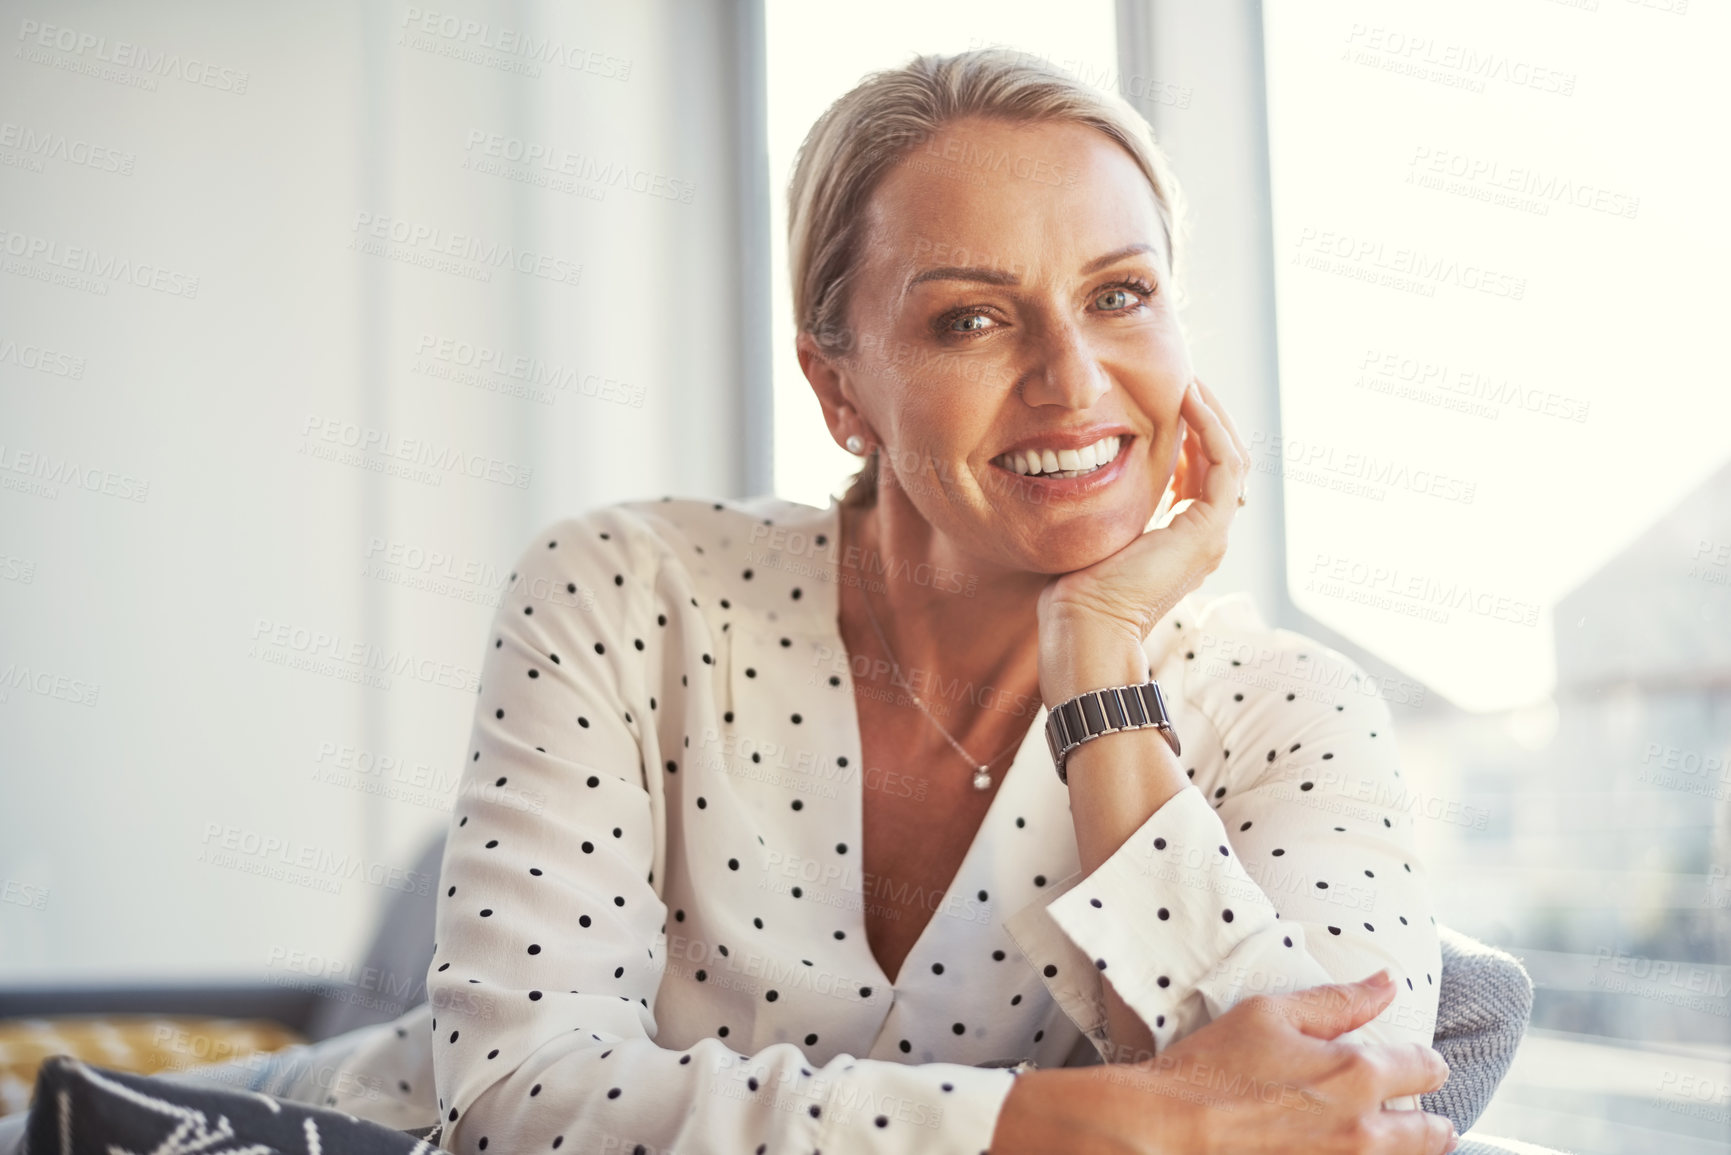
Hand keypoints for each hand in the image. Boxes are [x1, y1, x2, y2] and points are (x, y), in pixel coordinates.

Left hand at [1036, 377, 1250, 704]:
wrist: (1084, 627)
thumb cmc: (1074, 590)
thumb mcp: (1095, 529)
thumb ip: (1107, 502)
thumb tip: (1084, 468)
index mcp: (1182, 538)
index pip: (1199, 471)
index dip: (1188, 431)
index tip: (1165, 397)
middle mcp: (1205, 536)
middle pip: (1221, 462)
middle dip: (1205, 417)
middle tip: (1185, 379)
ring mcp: (1211, 534)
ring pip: (1231, 457)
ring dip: (1212, 415)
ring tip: (1189, 381)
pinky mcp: (1206, 530)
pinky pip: (1224, 464)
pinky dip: (1210, 428)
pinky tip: (1187, 400)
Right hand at [1143, 969, 1457, 1152]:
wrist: (1169, 1131)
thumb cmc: (1212, 1068)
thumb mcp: (1269, 1015)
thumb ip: (1337, 1001)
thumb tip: (1386, 984)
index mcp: (1356, 1074)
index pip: (1426, 1069)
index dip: (1423, 1064)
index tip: (1415, 1066)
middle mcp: (1363, 1130)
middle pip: (1432, 1134)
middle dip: (1429, 1122)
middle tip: (1413, 1116)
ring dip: (1402, 1148)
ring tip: (1381, 1137)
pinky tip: (1339, 1149)